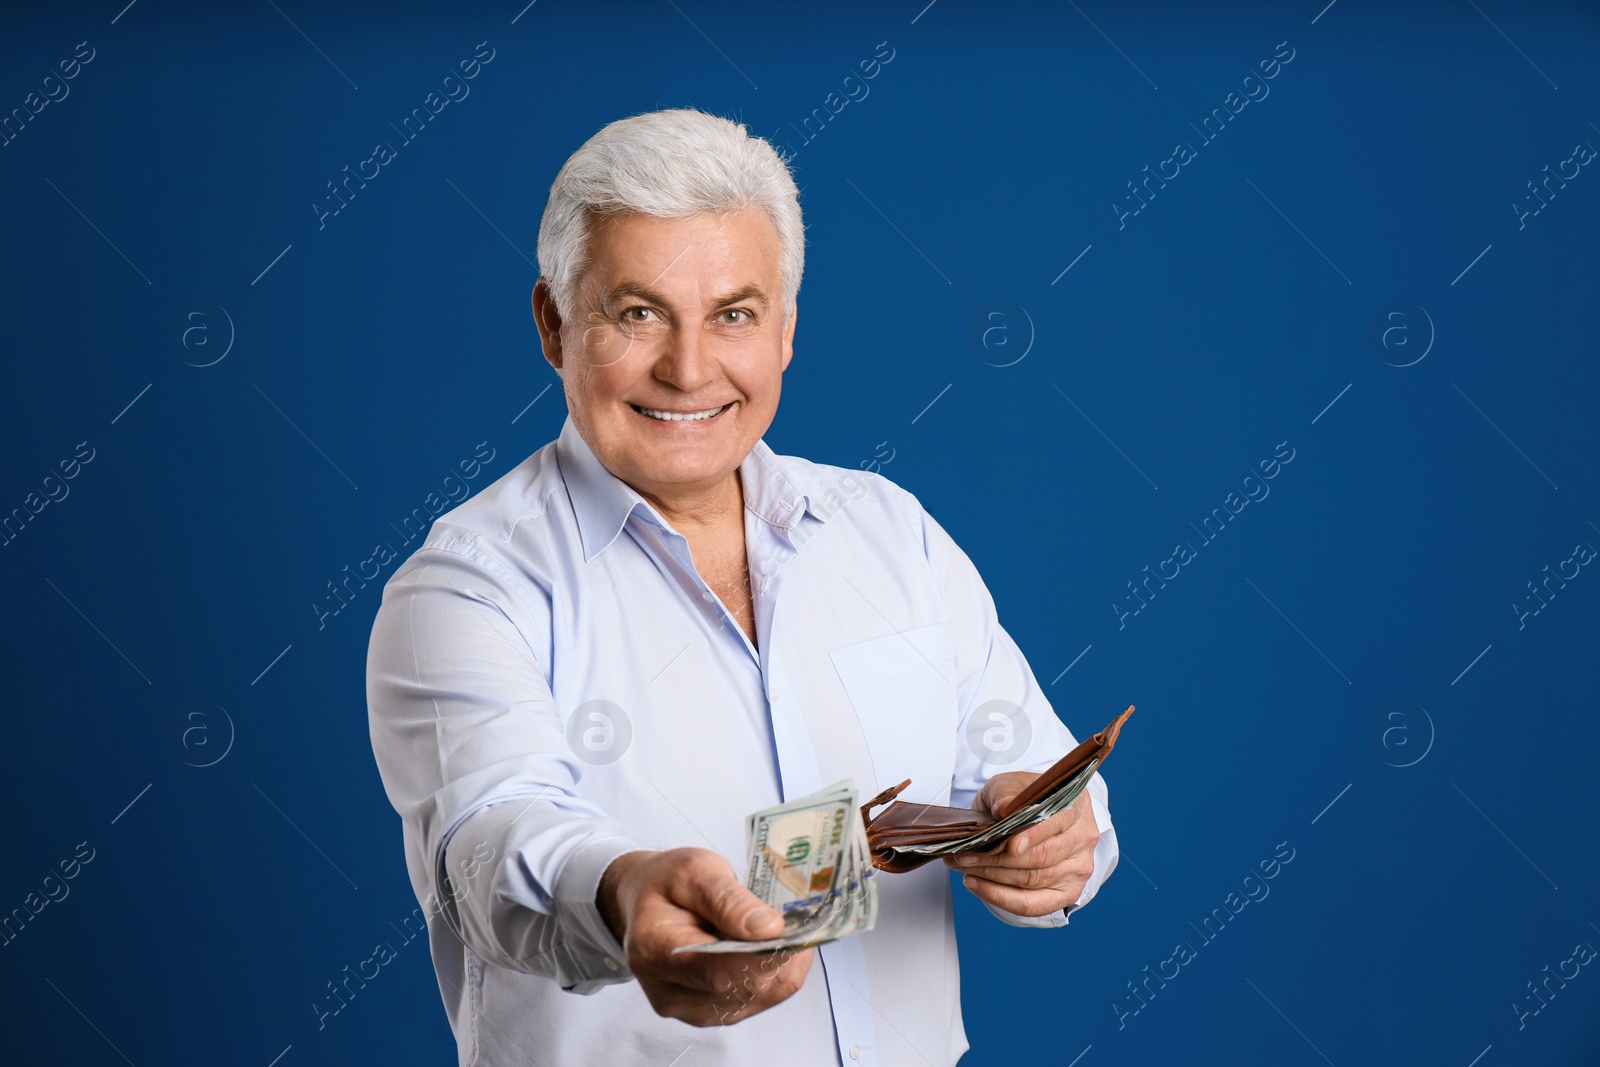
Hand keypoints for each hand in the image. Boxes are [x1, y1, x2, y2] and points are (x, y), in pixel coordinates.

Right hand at [596, 847, 815, 1025]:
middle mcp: (669, 992)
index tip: (790, 929)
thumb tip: (769, 929)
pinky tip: (778, 945)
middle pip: (743, 988)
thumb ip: (728, 899)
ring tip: (785, 927)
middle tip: (797, 918)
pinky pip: (761, 1000)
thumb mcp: (694, 870)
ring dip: (783, 963)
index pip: (717, 971)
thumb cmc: (666, 883)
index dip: (761, 956)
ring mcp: (690, 1009)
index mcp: (654, 950)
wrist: (646, 903)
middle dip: (779, 954)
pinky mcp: (711, 1013)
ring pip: (760, 997)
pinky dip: (779, 971)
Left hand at [944, 771, 1098, 916]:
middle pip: (1042, 856)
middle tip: (964, 854)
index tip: (1008, 844)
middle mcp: (1084, 837)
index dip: (1032, 835)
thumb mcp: (1009, 785)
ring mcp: (1079, 869)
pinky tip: (976, 885)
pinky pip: (1033, 904)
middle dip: (998, 858)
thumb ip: (1006, 792)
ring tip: (964, 866)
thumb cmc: (1020, 799)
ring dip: (993, 876)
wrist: (1031, 817)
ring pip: (1033, 880)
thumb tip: (1004, 808)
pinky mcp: (1067, 893)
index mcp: (1076, 805)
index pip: (1057, 822)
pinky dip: (1001, 898)